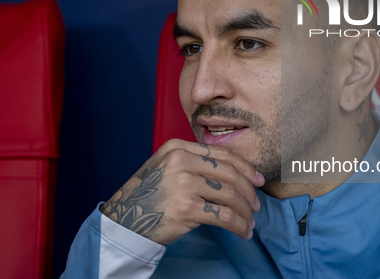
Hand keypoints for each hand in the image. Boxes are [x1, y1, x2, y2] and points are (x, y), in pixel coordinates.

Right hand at [100, 139, 264, 244]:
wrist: (122, 222)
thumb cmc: (147, 198)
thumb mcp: (166, 168)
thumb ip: (194, 163)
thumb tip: (234, 173)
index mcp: (177, 147)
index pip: (221, 154)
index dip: (245, 167)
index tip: (257, 179)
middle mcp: (180, 161)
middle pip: (229, 172)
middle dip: (249, 190)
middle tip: (256, 204)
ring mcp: (183, 183)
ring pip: (230, 194)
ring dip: (245, 211)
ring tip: (250, 221)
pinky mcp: (186, 207)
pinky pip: (224, 215)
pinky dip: (238, 225)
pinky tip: (243, 231)